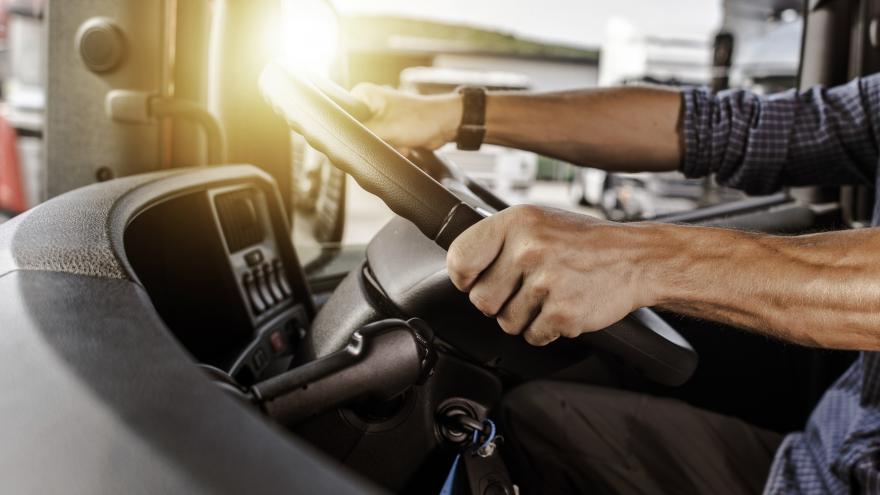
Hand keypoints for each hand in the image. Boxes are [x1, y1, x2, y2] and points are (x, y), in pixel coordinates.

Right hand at [351, 83, 461, 151]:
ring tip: (400, 142)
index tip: (367, 137)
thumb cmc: (419, 120)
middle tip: (389, 140)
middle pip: (359, 131)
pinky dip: (394, 148)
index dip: (352, 130)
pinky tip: (405, 145)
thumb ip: (361, 134)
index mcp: (364, 94)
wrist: (445, 125)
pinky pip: (384, 144)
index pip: (344, 115)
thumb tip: (343, 140)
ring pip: (372, 141)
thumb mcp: (385, 129)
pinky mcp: (390, 128)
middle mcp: (370, 103)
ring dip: (387, 147)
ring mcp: (381, 116)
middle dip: (376, 141)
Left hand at [447, 205, 656, 345]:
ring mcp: (546, 282)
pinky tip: (562, 307)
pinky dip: (546, 330)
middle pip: (481, 300)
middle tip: (524, 290)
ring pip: (506, 323)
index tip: (477, 280)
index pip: (460, 260)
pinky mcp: (563, 313)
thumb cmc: (581, 242)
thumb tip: (461, 269)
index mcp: (516, 223)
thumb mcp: (536, 222)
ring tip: (548, 296)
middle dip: (499, 303)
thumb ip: (498, 241)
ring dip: (525, 318)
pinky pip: (532, 336)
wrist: (635, 258)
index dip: (465, 278)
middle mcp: (528, 249)